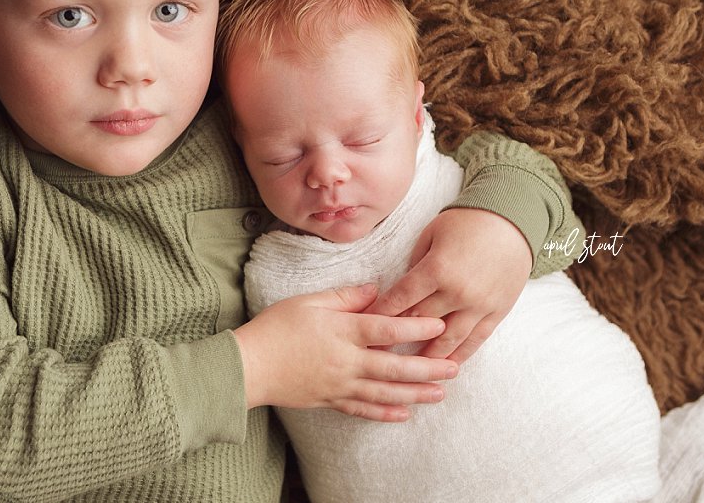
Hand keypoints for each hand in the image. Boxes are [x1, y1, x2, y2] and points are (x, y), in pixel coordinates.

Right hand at [233, 284, 457, 421]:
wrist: (249, 365)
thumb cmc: (276, 327)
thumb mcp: (309, 301)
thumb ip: (345, 297)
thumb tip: (375, 290)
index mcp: (343, 331)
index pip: (387, 327)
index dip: (416, 325)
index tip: (440, 323)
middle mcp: (347, 361)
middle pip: (395, 366)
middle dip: (428, 368)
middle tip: (454, 367)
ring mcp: (340, 384)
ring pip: (386, 392)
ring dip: (416, 393)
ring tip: (440, 393)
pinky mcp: (330, 400)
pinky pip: (363, 409)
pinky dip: (385, 413)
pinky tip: (404, 413)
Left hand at [367, 208, 531, 363]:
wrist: (513, 220)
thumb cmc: (466, 222)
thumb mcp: (432, 234)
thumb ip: (416, 264)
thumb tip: (403, 290)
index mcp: (436, 270)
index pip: (400, 300)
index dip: (380, 315)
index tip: (365, 327)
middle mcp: (457, 292)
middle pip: (420, 323)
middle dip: (397, 338)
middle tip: (378, 352)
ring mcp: (479, 305)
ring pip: (448, 341)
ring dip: (427, 356)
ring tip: (410, 370)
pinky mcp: (497, 312)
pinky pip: (476, 340)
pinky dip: (460, 355)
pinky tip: (446, 366)